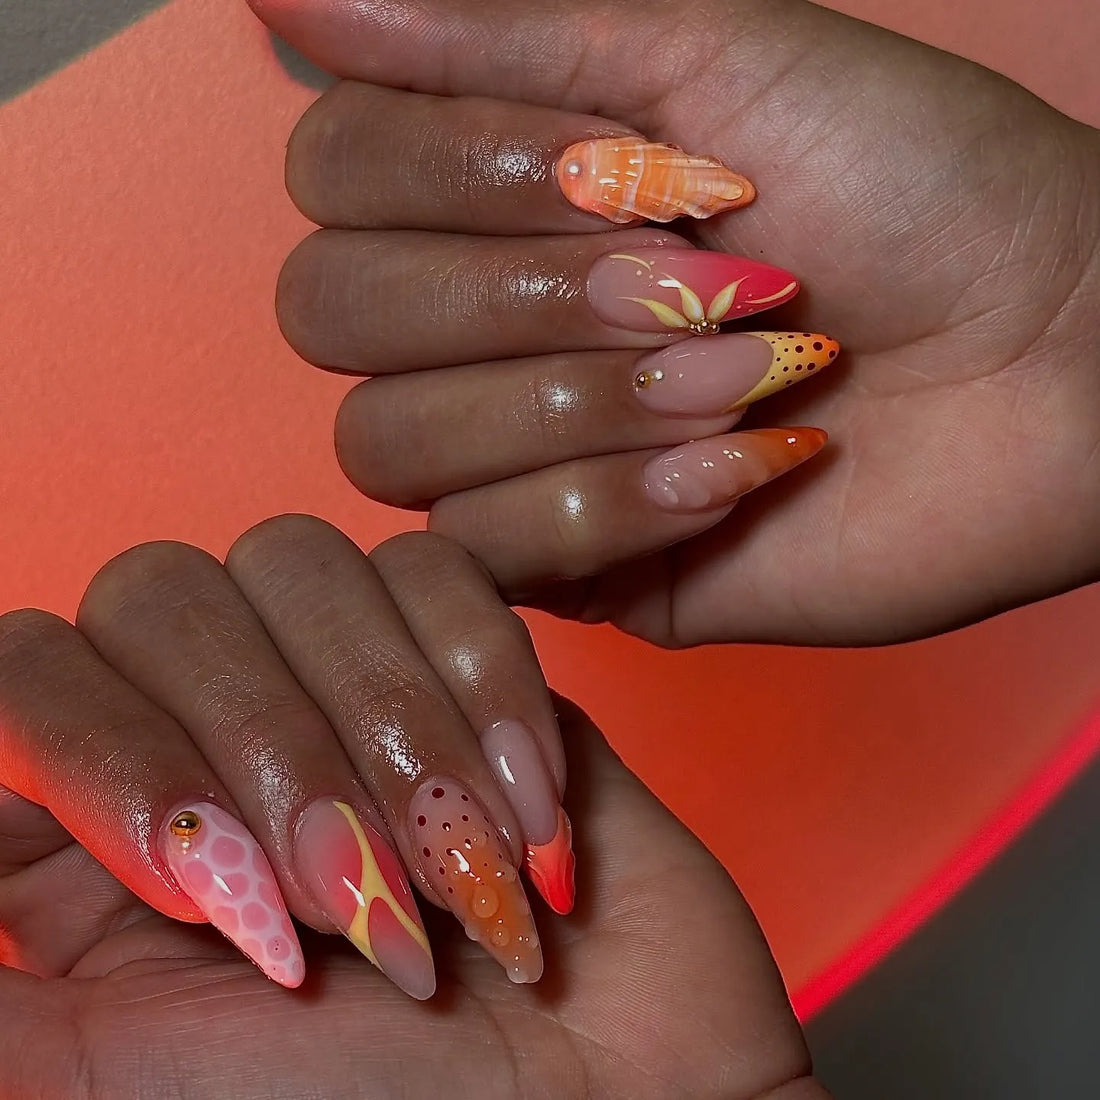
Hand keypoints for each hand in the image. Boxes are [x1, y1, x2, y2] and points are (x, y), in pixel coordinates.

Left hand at [0, 522, 825, 1097]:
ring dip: (389, 728)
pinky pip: (439, 571)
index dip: (113, 754)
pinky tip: (523, 808)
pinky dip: (486, 688)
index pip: (24, 668)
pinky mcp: (463, 648)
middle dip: (268, 743)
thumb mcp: (111, 1078)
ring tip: (452, 869)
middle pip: (158, 592)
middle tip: (350, 899)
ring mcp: (341, 675)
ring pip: (300, 563)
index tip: (213, 886)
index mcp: (99, 828)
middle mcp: (210, 728)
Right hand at [252, 0, 1099, 646]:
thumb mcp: (707, 55)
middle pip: (331, 317)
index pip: (331, 179)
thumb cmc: (911, 185)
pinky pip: (490, 551)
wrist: (1045, 363)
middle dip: (517, 294)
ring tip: (743, 376)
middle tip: (686, 275)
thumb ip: (491, 30)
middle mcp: (479, 329)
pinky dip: (617, 505)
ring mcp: (518, 455)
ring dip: (582, 403)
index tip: (623, 159)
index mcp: (497, 197)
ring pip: (395, 444)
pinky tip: (737, 474)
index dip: (451, 171)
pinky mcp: (573, 566)